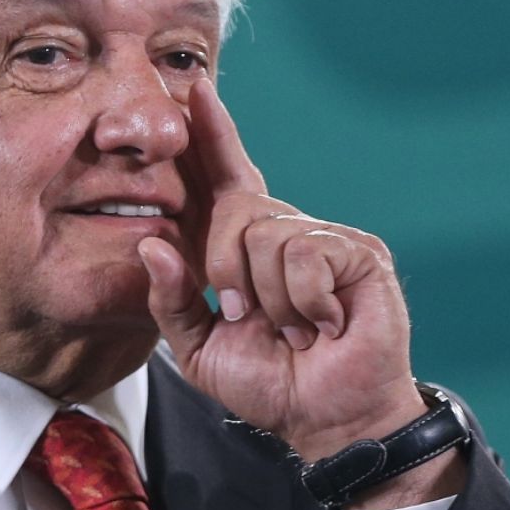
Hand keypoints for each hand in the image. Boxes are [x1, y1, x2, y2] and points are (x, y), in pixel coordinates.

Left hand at [138, 75, 427, 463]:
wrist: (323, 418)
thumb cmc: (266, 380)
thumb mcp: (198, 345)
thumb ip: (170, 297)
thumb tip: (151, 242)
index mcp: (243, 245)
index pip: (223, 176)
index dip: (210, 133)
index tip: (193, 91)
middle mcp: (282, 230)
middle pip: (234, 204)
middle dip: (225, 265)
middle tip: (245, 316)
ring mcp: (322, 237)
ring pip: (266, 234)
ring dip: (268, 297)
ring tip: (292, 328)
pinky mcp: (358, 251)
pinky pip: (305, 253)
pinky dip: (303, 300)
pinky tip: (322, 324)